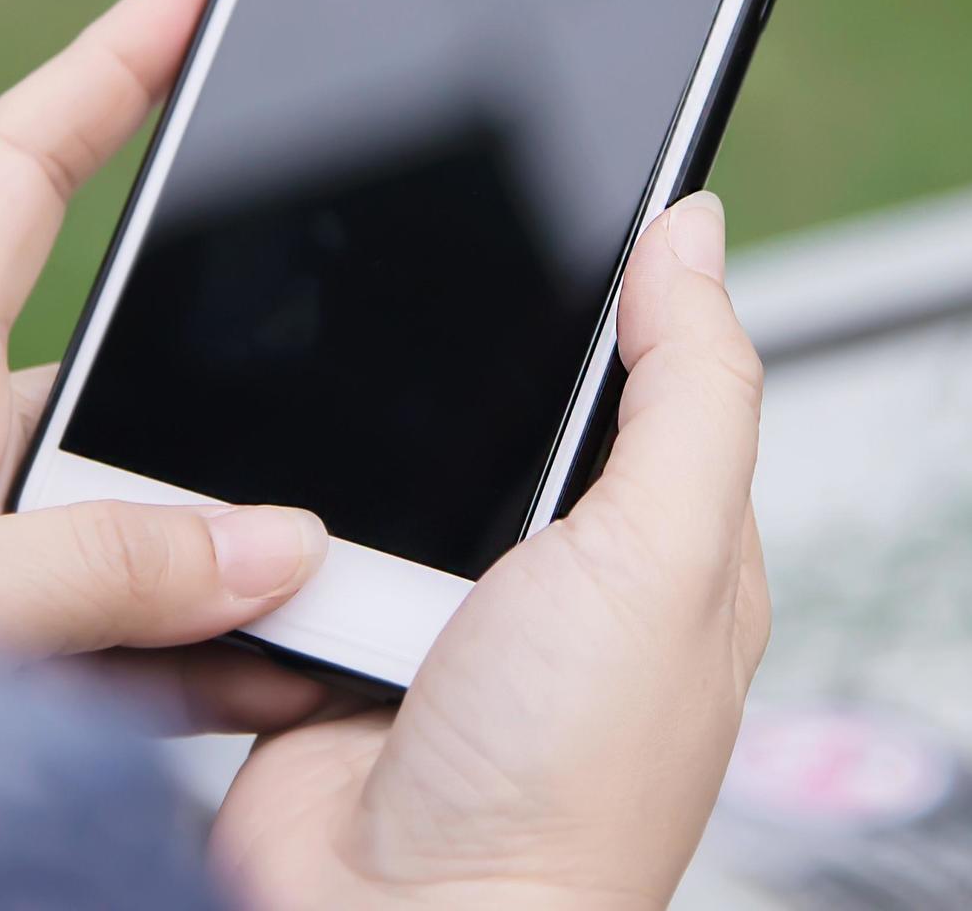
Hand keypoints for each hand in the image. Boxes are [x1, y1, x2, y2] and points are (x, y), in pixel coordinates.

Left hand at [0, 0, 338, 730]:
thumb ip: (84, 576)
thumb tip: (275, 543)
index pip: (17, 169)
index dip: (112, 61)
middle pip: (125, 378)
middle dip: (237, 395)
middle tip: (369, 410)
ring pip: (140, 530)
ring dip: (235, 565)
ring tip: (346, 600)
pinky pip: (125, 640)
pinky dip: (208, 658)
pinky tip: (286, 682)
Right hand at [212, 192, 770, 910]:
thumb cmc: (563, 793)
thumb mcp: (665, 556)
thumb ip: (691, 387)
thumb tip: (697, 228)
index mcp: (668, 544)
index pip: (651, 366)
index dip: (615, 282)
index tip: (558, 179)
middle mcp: (558, 573)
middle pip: (500, 394)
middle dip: (452, 361)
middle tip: (417, 309)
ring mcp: (441, 603)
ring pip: (384, 451)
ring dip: (352, 445)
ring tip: (342, 437)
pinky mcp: (333, 631)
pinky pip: (290, 527)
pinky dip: (274, 517)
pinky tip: (277, 503)